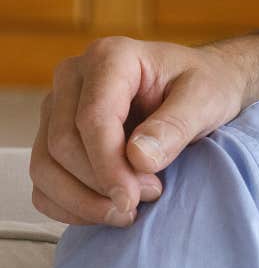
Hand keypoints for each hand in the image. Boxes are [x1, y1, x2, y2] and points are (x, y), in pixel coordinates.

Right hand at [29, 38, 246, 225]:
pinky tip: (104, 210)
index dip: (108, 166)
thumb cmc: (205, 85)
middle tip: (148, 197)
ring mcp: (58, 106)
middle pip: (62, 145)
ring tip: (128, 210)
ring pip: (44, 165)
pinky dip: (67, 204)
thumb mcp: (206, 98)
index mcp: (109, 57)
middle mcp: (73, 77)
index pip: (92, 119)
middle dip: (101, 184)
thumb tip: (138, 158)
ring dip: (81, 200)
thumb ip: (176, 126)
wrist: (201, 84)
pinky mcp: (54, 133)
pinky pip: (42, 179)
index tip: (133, 199)